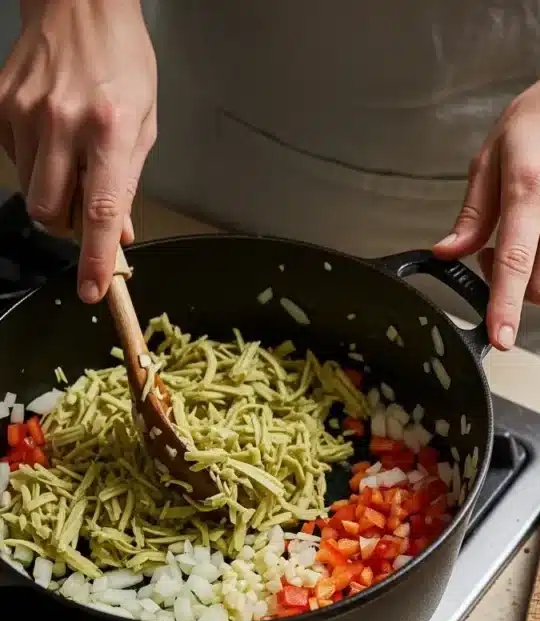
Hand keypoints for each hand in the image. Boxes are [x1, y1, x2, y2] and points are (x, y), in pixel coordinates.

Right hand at [0, 0, 156, 302]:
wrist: (79, 3)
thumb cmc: (122, 62)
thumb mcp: (143, 124)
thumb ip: (128, 183)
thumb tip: (118, 236)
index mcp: (109, 129)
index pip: (99, 210)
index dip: (94, 257)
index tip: (91, 289)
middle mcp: (62, 122)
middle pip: (49, 211)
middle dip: (67, 222)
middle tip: (85, 204)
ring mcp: (24, 112)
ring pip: (30, 190)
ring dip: (52, 191)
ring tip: (70, 157)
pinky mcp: (0, 105)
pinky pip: (13, 160)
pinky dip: (34, 163)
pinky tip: (51, 135)